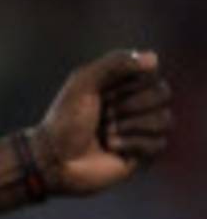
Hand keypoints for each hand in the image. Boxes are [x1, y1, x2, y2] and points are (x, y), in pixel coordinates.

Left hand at [33, 49, 171, 197]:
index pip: (152, 72)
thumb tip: (154, 59)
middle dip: (130, 105)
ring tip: (106, 134)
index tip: (104, 93)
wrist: (55, 159)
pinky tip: (111, 148)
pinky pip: (159, 143)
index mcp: (124, 83)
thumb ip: (115, 63)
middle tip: (105, 115)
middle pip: (162, 93)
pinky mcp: (141, 155)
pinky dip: (133, 144)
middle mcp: (136, 104)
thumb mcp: (83, 81)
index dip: (130, 83)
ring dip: (131, 125)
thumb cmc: (65, 120)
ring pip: (164, 119)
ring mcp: (140, 130)